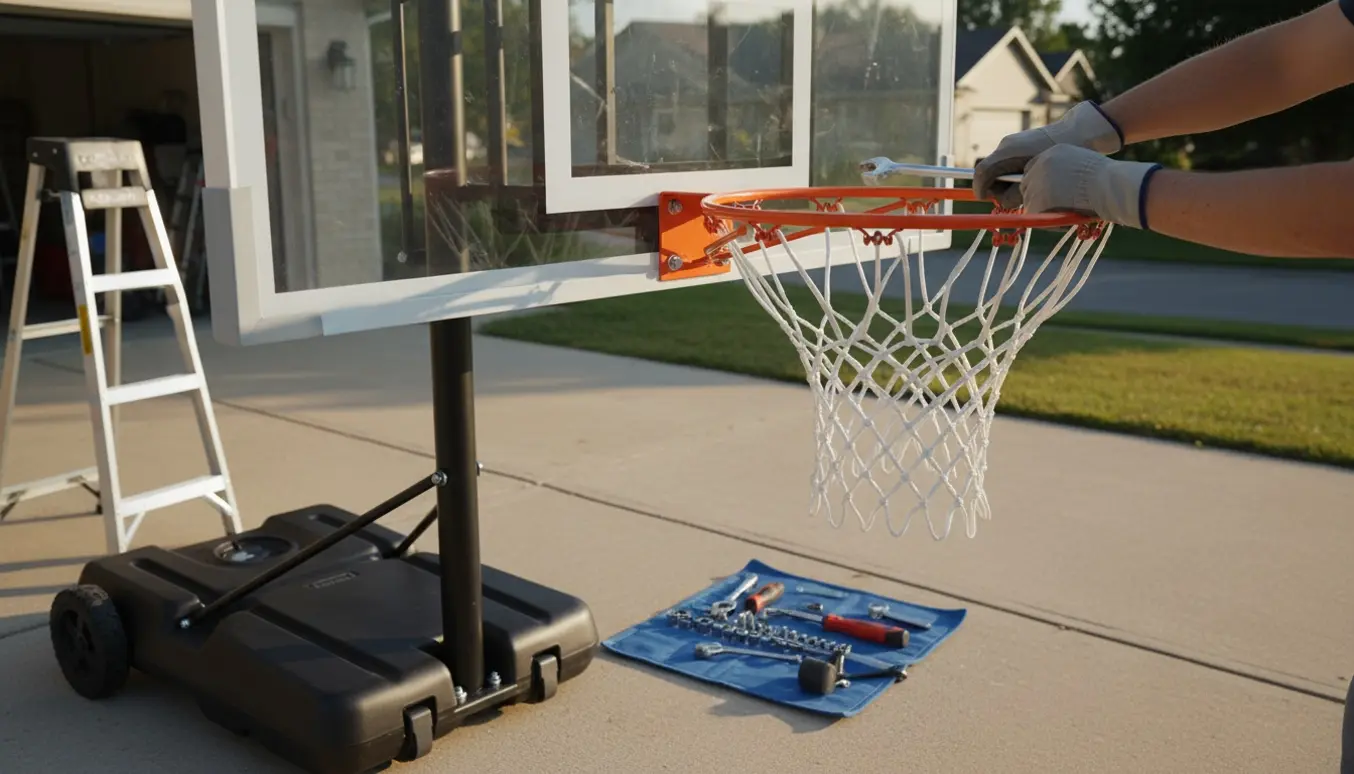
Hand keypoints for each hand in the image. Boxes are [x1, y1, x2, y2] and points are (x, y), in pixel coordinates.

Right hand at [973, 102, 1124, 208]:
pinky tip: (1029, 176)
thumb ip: (1015, 192)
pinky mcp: (1019, 142)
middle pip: (989, 171)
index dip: (980, 188)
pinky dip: (1013, 172)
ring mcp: (1012, 141)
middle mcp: (1006, 145)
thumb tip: (1002, 201)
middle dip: (996, 186)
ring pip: (999, 166)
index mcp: (1007, 152)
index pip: (981, 172)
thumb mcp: (1035, 179)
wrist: (1077, 132)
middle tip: (1011, 197)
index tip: (984, 199)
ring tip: (1024, 186)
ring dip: (1006, 180)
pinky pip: (1008, 161)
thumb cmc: (1059, 157)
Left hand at [1020, 145, 1163, 229]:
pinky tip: (1065, 218)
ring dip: (1043, 209)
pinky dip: (1047, 221)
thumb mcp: (1082, 163)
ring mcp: (1035, 184)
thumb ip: (1066, 171)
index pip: (1032, 168)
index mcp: (1051, 153)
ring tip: (1066, 212)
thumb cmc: (1106, 177)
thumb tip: (1061, 187)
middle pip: (1026, 184)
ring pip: (1030, 201)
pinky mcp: (1036, 203)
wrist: (1107, 184)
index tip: (1047, 192)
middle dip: (1036, 196)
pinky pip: (1035, 216)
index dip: (1038, 182)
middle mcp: (1039, 166)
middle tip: (1053, 206)